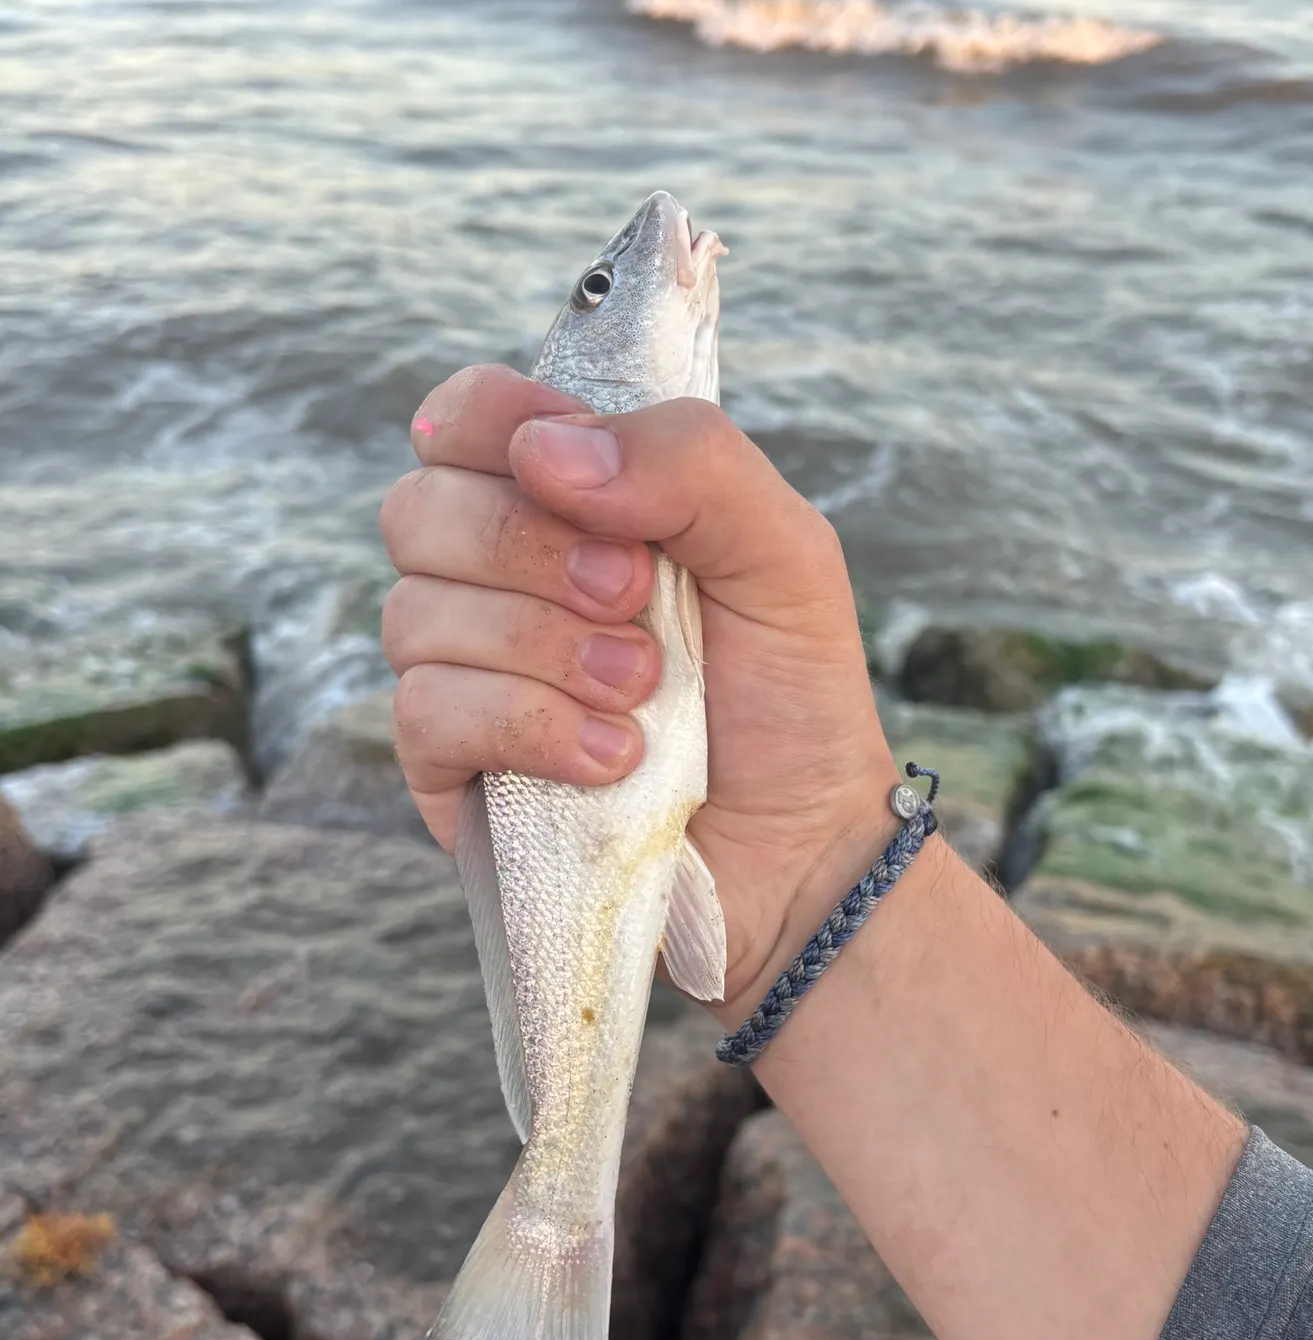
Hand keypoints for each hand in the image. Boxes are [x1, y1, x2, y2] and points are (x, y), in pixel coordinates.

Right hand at [380, 365, 898, 1017]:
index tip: (585, 481)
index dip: (500, 425)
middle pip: (419, 508)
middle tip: (636, 598)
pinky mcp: (450, 768)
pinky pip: (425, 713)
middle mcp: (500, 579)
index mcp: (571, 504)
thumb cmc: (789, 694)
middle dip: (534, 549)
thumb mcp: (784, 553)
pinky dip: (528, 726)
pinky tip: (612, 759)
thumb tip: (541, 449)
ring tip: (643, 692)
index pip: (466, 418)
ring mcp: (468, 673)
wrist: (799, 847)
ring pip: (413, 613)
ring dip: (545, 648)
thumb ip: (692, 462)